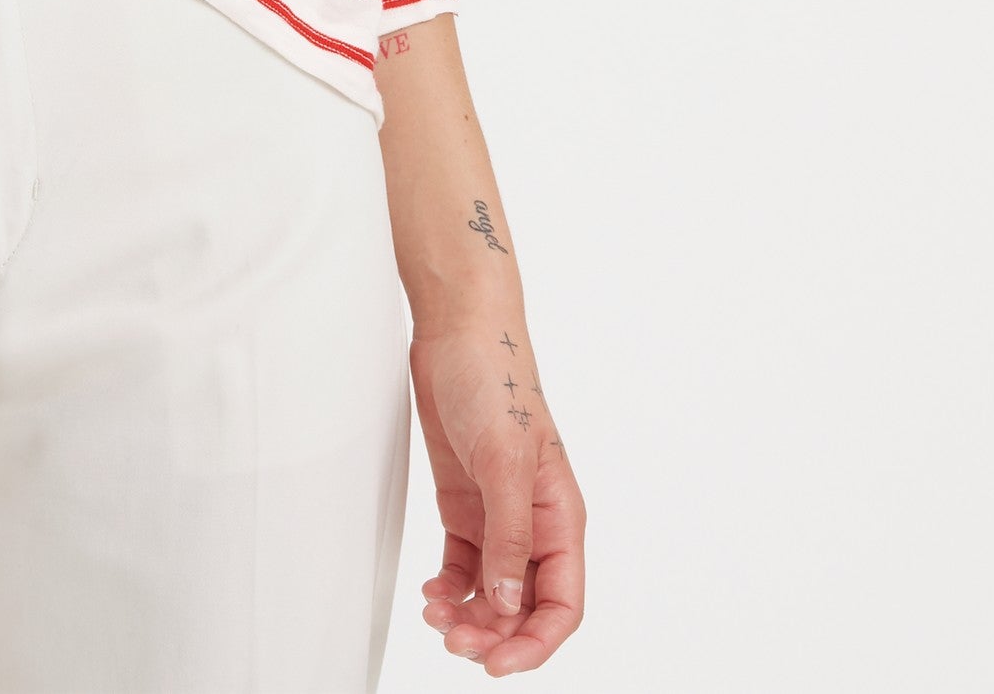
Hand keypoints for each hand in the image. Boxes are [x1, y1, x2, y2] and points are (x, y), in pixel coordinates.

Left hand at [408, 320, 583, 672]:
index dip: (535, 643)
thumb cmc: (495, 381)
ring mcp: (498, 516)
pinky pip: (463, 567)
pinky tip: (431, 593)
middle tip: (455, 643)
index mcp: (560, 517)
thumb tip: (508, 601)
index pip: (562, 603)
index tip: (497, 663)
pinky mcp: (466, 505)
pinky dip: (449, 589)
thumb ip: (509, 536)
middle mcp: (534, 523)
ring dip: (467, 616)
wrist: (458, 333)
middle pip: (525, 607)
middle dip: (494, 635)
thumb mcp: (505, 462)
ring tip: (435, 616)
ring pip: (492, 593)